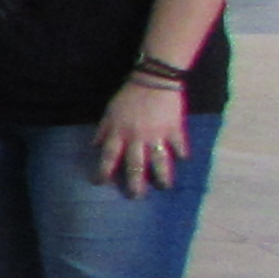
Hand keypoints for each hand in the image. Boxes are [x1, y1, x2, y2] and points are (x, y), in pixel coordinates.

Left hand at [95, 79, 189, 196]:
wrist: (153, 80)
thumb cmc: (128, 97)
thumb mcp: (109, 112)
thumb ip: (103, 130)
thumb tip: (94, 146)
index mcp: (119, 133)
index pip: (108, 157)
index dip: (103, 172)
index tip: (100, 183)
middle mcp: (137, 138)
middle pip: (135, 166)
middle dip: (135, 184)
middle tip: (135, 197)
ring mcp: (157, 135)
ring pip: (159, 161)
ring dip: (162, 176)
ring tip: (164, 187)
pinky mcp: (175, 129)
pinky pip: (179, 145)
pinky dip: (182, 153)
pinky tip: (184, 161)